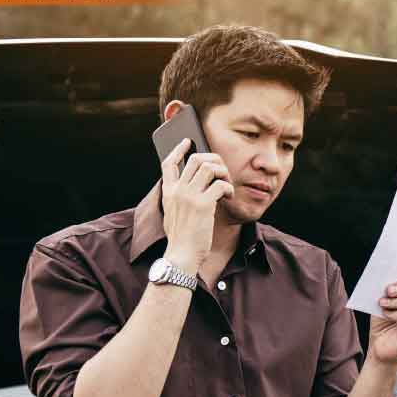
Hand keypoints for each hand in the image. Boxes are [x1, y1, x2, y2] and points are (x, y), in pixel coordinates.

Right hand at [160, 138, 233, 272]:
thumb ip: (178, 198)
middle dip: (213, 159)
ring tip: (226, 184)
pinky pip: (220, 184)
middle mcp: (177, 190)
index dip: (179, 149)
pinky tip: (228, 196)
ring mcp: (189, 196)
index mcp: (168, 192)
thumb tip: (191, 185)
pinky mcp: (203, 205)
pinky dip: (228, 188)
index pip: (168, 163)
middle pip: (195, 159)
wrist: (181, 255)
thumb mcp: (173, 213)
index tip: (189, 141)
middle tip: (221, 170)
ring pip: (209, 167)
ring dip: (223, 172)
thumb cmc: (182, 237)